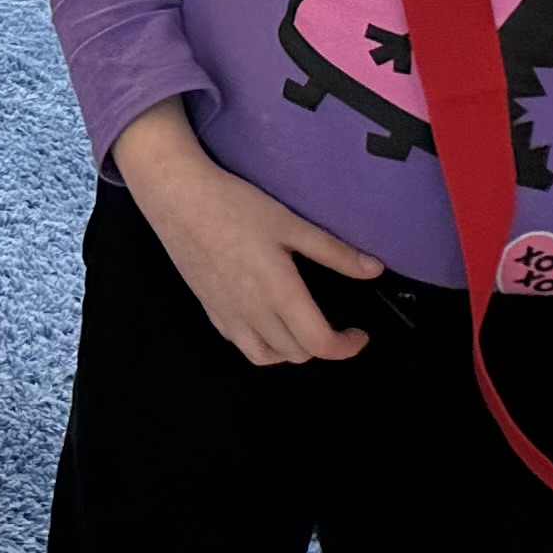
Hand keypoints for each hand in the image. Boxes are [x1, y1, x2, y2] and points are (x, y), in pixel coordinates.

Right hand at [116, 105, 380, 365]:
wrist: (177, 196)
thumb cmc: (236, 206)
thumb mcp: (290, 223)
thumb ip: (334, 252)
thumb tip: (375, 270)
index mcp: (280, 294)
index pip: (320, 344)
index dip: (346, 347)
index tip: (359, 333)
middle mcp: (254, 313)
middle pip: (297, 353)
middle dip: (322, 345)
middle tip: (332, 322)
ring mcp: (228, 314)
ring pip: (266, 356)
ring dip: (290, 351)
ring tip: (299, 328)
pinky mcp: (209, 307)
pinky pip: (240, 342)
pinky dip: (261, 343)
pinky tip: (264, 318)